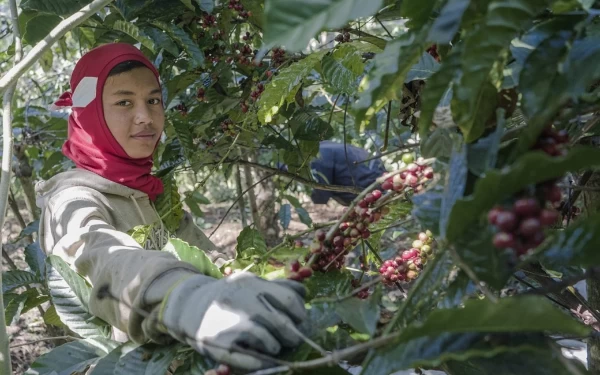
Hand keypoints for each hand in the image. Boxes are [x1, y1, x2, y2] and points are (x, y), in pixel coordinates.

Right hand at [143, 272, 306, 370]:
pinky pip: (250, 359)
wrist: (187, 303)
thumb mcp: (249, 283)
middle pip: (281, 323)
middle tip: (292, 340)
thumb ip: (276, 287)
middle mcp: (242, 301)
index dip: (299, 314)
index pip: (288, 300)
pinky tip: (263, 359)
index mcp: (252, 284)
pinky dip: (261, 362)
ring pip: (268, 341)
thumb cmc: (226, 295)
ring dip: (275, 347)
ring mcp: (230, 322)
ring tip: (274, 347)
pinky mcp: (220, 343)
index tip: (300, 321)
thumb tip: (304, 293)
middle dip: (292, 335)